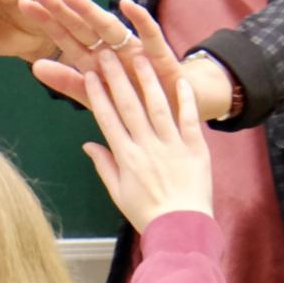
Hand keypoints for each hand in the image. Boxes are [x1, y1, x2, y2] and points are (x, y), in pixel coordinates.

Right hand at [79, 50, 211, 230]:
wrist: (181, 228)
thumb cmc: (146, 213)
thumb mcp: (117, 193)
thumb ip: (104, 165)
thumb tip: (87, 145)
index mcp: (126, 157)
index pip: (107, 118)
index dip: (98, 94)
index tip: (90, 74)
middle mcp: (147, 146)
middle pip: (129, 106)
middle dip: (116, 78)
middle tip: (108, 54)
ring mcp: (172, 146)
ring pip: (157, 106)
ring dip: (147, 80)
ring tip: (139, 57)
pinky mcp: (195, 148)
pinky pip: (189, 119)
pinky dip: (185, 99)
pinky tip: (179, 79)